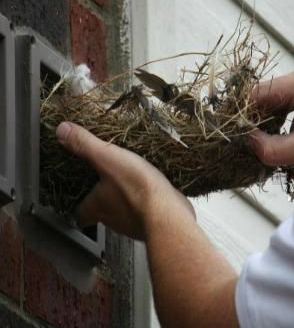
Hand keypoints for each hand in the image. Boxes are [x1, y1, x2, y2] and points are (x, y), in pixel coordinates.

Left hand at [56, 122, 237, 327]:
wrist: (169, 213)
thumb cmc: (137, 188)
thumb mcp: (108, 158)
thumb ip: (86, 145)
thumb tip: (61, 130)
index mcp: (97, 205)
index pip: (80, 213)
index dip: (80, 205)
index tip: (81, 197)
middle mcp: (113, 219)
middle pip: (103, 214)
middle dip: (105, 200)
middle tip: (110, 185)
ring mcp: (134, 224)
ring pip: (125, 214)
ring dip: (127, 202)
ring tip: (134, 184)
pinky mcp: (154, 222)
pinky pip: (147, 214)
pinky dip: (148, 204)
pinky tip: (155, 193)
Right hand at [251, 62, 293, 172]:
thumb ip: (267, 148)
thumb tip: (243, 139)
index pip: (257, 93)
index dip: (243, 113)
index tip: (235, 132)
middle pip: (264, 93)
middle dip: (256, 117)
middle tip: (250, 139)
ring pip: (272, 97)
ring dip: (266, 117)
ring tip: (264, 137)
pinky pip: (283, 98)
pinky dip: (277, 115)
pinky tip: (277, 131)